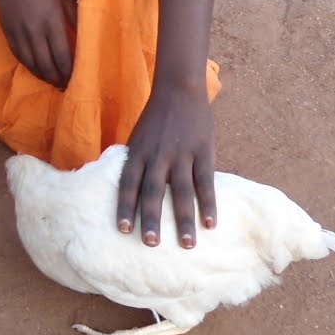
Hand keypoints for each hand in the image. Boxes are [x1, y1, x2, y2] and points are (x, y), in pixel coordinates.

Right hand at [0, 0, 77, 86]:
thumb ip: (75, 14)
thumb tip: (86, 35)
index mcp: (51, 20)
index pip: (62, 56)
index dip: (69, 71)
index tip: (77, 78)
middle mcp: (33, 30)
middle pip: (46, 65)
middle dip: (57, 79)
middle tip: (66, 85)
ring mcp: (18, 31)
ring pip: (30, 63)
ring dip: (42, 75)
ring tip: (52, 80)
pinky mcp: (6, 30)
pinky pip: (18, 55)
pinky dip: (28, 65)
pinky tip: (36, 68)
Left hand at [116, 78, 215, 247]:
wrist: (178, 90)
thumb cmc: (155, 120)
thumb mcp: (137, 138)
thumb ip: (134, 163)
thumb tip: (126, 194)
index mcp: (137, 152)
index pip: (128, 183)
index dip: (125, 206)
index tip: (124, 230)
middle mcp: (157, 155)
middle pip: (152, 191)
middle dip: (151, 218)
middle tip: (151, 244)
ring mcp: (181, 153)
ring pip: (181, 191)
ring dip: (184, 218)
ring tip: (187, 244)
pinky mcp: (202, 151)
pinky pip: (205, 181)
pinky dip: (208, 203)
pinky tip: (210, 223)